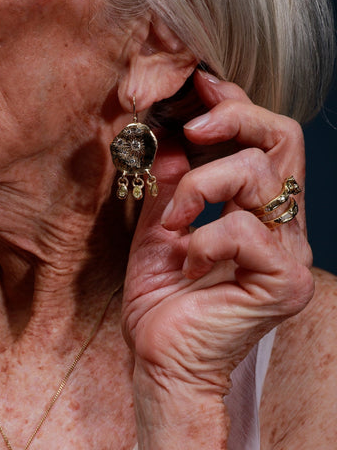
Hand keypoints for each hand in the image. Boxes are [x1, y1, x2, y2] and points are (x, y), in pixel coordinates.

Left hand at [122, 70, 312, 398]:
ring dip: (203, 186)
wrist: (162, 364)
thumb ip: (174, 186)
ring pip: (263, 176)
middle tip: (194, 125)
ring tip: (173, 222)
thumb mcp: (160, 230)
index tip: (200, 85)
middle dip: (235, 119)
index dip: (237, 106)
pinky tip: (186, 265)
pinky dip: (203, 237)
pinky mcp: (282, 283)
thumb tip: (175, 137)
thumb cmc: (162, 306)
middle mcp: (286, 233)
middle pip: (285, 143)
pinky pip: (245, 230)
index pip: (268, 145)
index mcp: (262, 218)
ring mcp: (290, 258)